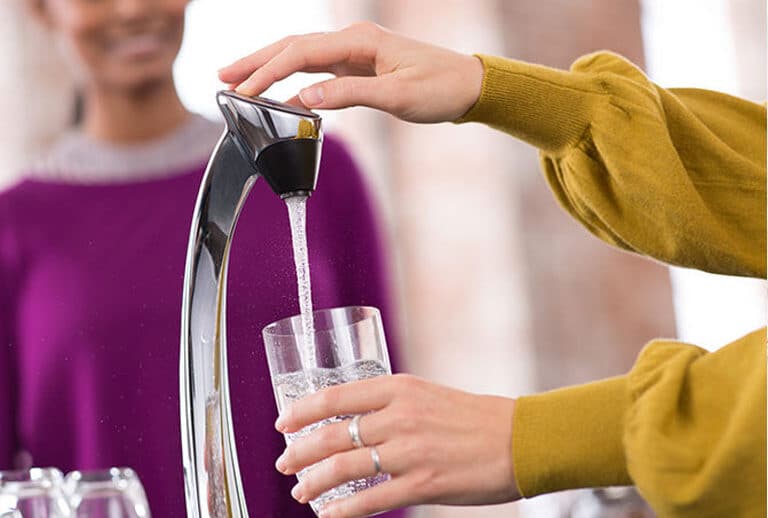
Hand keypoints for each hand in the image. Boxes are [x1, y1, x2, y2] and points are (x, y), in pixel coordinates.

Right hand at [218, 22, 483, 122]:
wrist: (467, 87)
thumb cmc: (439, 88)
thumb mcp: (396, 96)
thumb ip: (349, 95)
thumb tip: (304, 100)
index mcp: (359, 41)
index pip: (301, 53)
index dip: (268, 72)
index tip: (242, 92)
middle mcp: (352, 41)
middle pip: (292, 47)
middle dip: (256, 62)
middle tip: (222, 79)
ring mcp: (354, 53)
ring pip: (301, 57)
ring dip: (270, 69)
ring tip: (238, 83)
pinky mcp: (359, 68)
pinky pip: (317, 72)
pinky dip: (294, 84)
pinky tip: (279, 100)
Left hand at [274, 374, 518, 517]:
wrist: (520, 438)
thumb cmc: (474, 417)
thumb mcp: (428, 395)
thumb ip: (392, 405)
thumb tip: (355, 423)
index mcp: (400, 387)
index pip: (336, 396)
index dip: (303, 411)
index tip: (283, 421)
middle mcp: (400, 416)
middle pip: (333, 434)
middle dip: (300, 451)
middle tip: (283, 462)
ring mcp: (410, 451)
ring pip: (344, 468)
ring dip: (314, 482)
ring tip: (301, 491)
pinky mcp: (423, 484)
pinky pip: (371, 500)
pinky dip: (343, 510)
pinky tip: (329, 516)